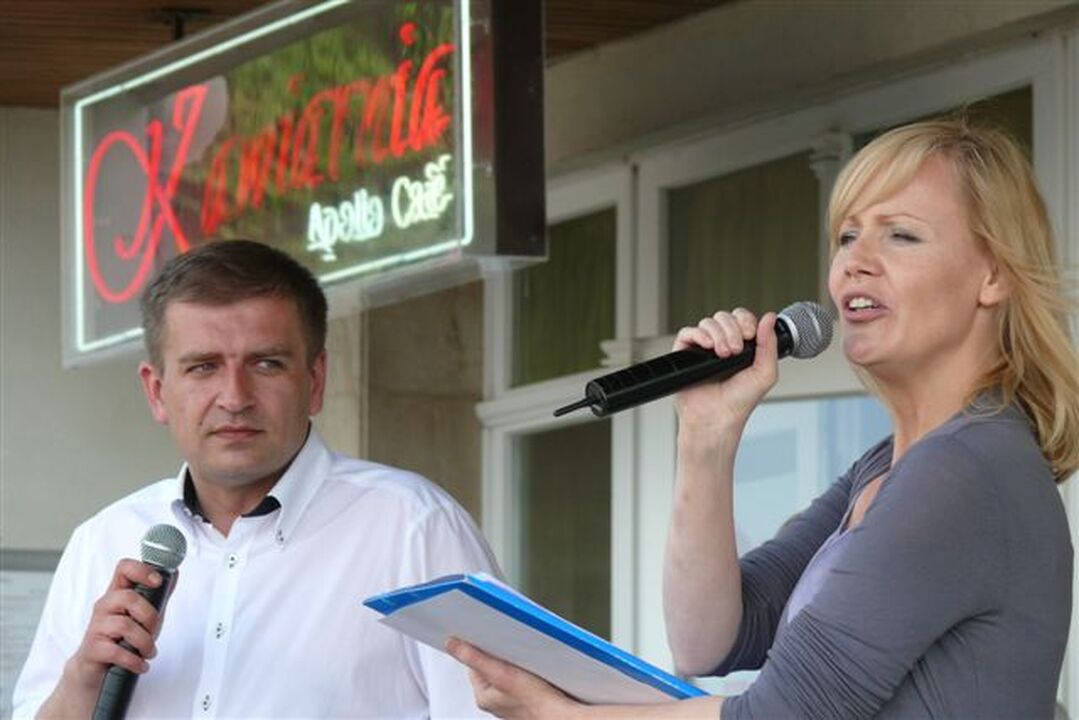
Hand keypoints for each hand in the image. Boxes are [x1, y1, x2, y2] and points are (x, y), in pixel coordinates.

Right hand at [39, 559, 168, 717]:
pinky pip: (117, 652)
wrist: (96, 672)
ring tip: (149, 653)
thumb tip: (174, 573)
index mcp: (117, 594)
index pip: (124, 568)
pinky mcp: (92, 649)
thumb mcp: (145, 615)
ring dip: (145, 642)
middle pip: (128, 597)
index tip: (157, 582)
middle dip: (150, 617)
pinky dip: (135, 661)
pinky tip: (141, 665)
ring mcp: (96, 627)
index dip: (141, 570)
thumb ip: (158, 596)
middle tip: (154, 632)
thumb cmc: (123, 639)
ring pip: (124, 625)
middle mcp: (104, 606)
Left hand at [446, 638, 579, 719]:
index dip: (480, 648)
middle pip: (490, 666)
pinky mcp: (526, 697)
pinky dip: (525, 670)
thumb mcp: (501, 673)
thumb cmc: (536, 701)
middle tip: (508, 646)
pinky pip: (520, 677)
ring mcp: (511, 699)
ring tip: (522, 656)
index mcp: (483, 696)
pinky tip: (533, 667)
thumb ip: (475, 657)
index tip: (485, 636)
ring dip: (513, 661)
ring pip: (506, 671)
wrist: (562, 715)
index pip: (473, 664)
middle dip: (498, 654)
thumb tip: (452, 644)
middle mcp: (495, 700)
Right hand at [671, 308, 778, 430]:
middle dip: (732, 330)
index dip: (746, 321)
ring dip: (718, 335)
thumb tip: (770, 317)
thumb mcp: (765, 372)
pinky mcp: (685, 353)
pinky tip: (707, 346)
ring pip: (708, 322)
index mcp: (742, 346)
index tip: (750, 335)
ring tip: (722, 355)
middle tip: (735, 350)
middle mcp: (722, 344)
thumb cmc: (740, 402)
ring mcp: (703, 348)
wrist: (718, 417)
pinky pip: (688, 332)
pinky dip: (698, 334)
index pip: (742, 318)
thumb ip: (769, 343)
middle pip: (725, 317)